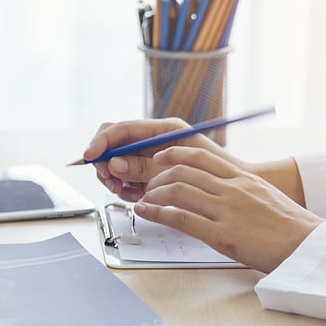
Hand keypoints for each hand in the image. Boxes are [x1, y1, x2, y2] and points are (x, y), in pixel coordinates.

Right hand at [83, 118, 235, 201]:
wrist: (235, 187)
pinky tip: (137, 197)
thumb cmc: (216, 170)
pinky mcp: (150, 174)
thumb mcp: (178, 167)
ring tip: (128, 193)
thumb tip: (115, 164)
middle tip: (111, 182)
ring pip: (116, 165)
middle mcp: (153, 141)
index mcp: (162, 129)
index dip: (101, 141)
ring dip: (115, 180)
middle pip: (113, 146)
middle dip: (105, 164)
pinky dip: (126, 189)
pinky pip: (127, 180)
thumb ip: (144, 166)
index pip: (121, 129)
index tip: (90, 156)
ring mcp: (150, 158)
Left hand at [133, 146, 321, 272]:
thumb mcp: (266, 197)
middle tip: (148, 184)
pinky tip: (146, 212)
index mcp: (243, 178)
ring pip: (178, 191)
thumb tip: (224, 194)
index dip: (176, 154)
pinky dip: (157, 213)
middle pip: (184, 171)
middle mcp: (232, 189)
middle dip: (159, 176)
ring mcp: (226, 210)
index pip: (202, 157)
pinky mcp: (221, 234)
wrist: (308, 245)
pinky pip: (181, 219)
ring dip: (154, 194)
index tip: (162, 157)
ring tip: (144, 199)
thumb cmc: (292, 227)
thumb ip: (244, 192)